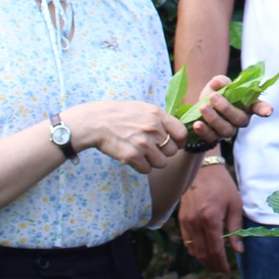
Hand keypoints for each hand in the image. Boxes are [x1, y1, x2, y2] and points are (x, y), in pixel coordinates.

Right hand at [63, 101, 185, 173]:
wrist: (96, 122)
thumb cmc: (120, 114)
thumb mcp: (143, 108)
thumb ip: (161, 119)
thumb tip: (176, 131)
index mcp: (158, 115)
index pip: (182, 134)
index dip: (180, 141)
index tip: (174, 143)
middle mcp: (153, 129)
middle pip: (173, 151)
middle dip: (164, 152)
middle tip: (152, 148)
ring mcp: (143, 144)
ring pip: (162, 163)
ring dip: (154, 161)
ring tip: (142, 153)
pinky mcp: (132, 157)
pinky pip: (147, 170)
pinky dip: (141, 166)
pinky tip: (134, 157)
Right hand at [179, 162, 242, 271]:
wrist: (203, 170)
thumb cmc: (222, 186)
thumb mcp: (235, 205)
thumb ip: (236, 229)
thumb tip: (238, 250)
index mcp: (211, 219)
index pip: (215, 250)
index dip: (221, 264)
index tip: (227, 271)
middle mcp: (196, 223)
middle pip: (203, 253)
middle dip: (213, 265)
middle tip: (221, 270)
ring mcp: (186, 221)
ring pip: (193, 250)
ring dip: (203, 260)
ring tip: (214, 263)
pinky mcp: (181, 219)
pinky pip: (187, 241)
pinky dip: (194, 250)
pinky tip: (203, 252)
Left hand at [184, 73, 272, 144]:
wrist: (198, 110)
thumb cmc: (214, 95)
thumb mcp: (217, 85)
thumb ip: (220, 81)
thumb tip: (218, 83)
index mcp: (245, 105)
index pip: (258, 107)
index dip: (264, 109)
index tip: (268, 111)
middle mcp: (240, 120)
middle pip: (239, 119)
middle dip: (226, 108)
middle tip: (213, 97)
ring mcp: (228, 131)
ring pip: (226, 130)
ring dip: (214, 119)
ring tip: (202, 108)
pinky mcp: (214, 138)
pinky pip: (211, 138)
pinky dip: (204, 131)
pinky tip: (197, 124)